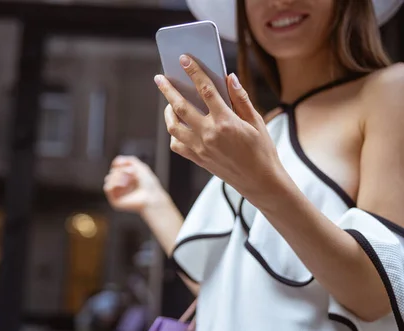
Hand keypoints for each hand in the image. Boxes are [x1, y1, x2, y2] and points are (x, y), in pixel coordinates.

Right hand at [103, 155, 166, 213]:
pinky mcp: (114, 201)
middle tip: (132, 173)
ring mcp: (117, 194)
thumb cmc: (148, 184)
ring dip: (117, 176)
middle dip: (121, 170)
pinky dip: (113, 183)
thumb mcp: (140, 167)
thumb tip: (115, 162)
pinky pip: (107, 188)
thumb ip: (129, 160)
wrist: (151, 196)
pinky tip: (122, 184)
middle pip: (112, 172)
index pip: (116, 167)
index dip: (122, 165)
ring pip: (108, 179)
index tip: (132, 168)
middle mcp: (120, 186)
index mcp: (126, 179)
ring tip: (127, 180)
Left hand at [154, 55, 289, 205]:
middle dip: (168, 89)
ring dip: (167, 112)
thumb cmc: (261, 150)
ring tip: (168, 102)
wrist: (259, 181)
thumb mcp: (256, 121)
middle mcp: (209, 134)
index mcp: (226, 121)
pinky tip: (177, 125)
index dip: (194, 72)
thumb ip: (241, 99)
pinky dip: (174, 133)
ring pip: (173, 126)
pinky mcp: (197, 159)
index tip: (184, 59)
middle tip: (159, 78)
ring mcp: (200, 148)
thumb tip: (229, 77)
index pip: (206, 90)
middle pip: (181, 106)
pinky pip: (177, 144)